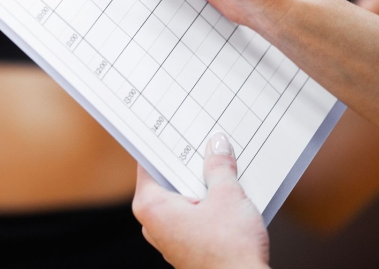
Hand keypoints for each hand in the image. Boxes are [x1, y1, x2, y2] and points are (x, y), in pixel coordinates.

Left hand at [132, 133, 269, 268]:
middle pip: (167, 180)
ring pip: (182, 199)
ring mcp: (169, 238)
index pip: (148, 163)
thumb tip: (217, 146)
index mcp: (151, 206)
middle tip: (205, 142)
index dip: (163, 144)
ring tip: (221, 166)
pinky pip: (192, 216)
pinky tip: (227, 194)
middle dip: (188, 164)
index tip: (173, 128)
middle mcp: (153, 223)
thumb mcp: (228, 196)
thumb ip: (219, 167)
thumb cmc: (229, 251)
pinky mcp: (186, 247)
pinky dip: (206, 204)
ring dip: (200, 185)